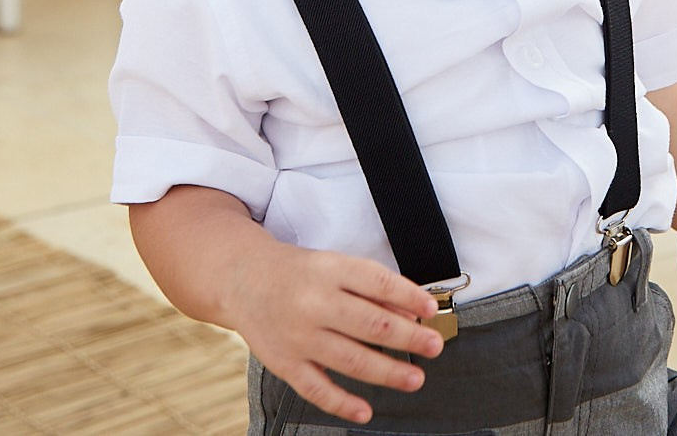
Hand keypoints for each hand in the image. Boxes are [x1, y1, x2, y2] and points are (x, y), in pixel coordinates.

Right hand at [220, 242, 445, 424]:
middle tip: (434, 346)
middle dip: (409, 338)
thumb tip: (413, 314)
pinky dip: (342, 403)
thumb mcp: (335, 266)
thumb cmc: (300, 273)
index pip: (378, 282)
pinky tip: (366, 411)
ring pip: (352, 360)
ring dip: (388, 372)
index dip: (409, 296)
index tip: (432, 310)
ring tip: (415, 378)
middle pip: (371, 325)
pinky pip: (317, 389)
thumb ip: (373, 288)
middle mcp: (314, 303)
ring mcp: (299, 336)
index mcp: (329, 270)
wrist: (243, 279)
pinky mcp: (285, 363)